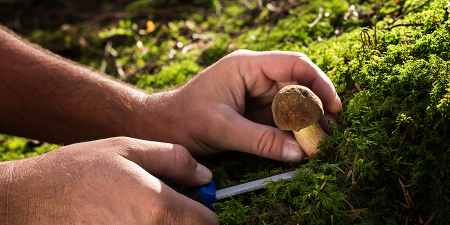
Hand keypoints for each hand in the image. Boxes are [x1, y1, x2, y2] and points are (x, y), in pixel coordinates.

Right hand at [0, 137, 215, 223]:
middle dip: (185, 220)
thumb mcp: (128, 149)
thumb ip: (174, 160)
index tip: (194, 200)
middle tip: (168, 203)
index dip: (205, 209)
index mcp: (157, 208)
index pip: (207, 223)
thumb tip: (204, 176)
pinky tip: (125, 217)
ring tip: (141, 208)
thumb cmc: (77, 171)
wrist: (29, 200)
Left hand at [142, 50, 341, 161]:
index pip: (293, 64)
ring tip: (321, 141)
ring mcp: (255, 94)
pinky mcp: (254, 111)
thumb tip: (298, 153)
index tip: (334, 105)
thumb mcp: (223, 129)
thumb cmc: (185, 119)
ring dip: (307, 122)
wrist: (163, 127)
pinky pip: (281, 118)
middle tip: (330, 132)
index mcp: (246, 67)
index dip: (318, 83)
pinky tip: (302, 144)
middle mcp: (254, 76)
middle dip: (316, 108)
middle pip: (297, 85)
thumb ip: (261, 140)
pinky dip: (293, 131)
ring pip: (292, 103)